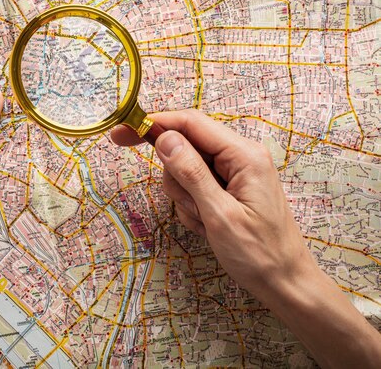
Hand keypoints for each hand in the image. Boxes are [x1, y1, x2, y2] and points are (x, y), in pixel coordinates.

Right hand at [112, 109, 380, 367]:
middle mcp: (239, 156)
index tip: (121, 133)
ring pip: (185, 169)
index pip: (191, 123)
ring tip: (205, 222)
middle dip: (176, 177)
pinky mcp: (228, 188)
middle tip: (192, 207)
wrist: (284, 283)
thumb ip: (191, 172)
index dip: (153, 124)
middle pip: (185, 147)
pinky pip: (194, 187)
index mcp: (243, 154)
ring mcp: (234, 172)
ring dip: (185, 197)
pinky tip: (207, 226)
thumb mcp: (218, 214)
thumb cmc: (258, 253)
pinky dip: (192, 206)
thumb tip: (164, 138)